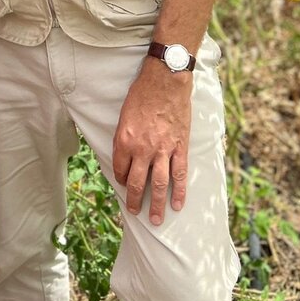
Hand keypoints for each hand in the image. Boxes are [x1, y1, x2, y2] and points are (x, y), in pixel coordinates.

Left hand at [112, 61, 191, 223]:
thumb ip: (124, 136)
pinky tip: (177, 204)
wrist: (165, 80)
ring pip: (158, 184)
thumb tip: (125, 154)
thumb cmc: (142, 93)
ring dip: (156, 204)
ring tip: (155, 219)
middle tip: (134, 211)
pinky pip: (179, 174)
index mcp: (125, 140)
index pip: (120, 169)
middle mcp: (142, 149)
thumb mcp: (124, 114)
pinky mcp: (179, 147)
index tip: (122, 183)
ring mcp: (162, 150)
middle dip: (134, 200)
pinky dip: (179, 191)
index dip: (120, 179)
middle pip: (136, 182)